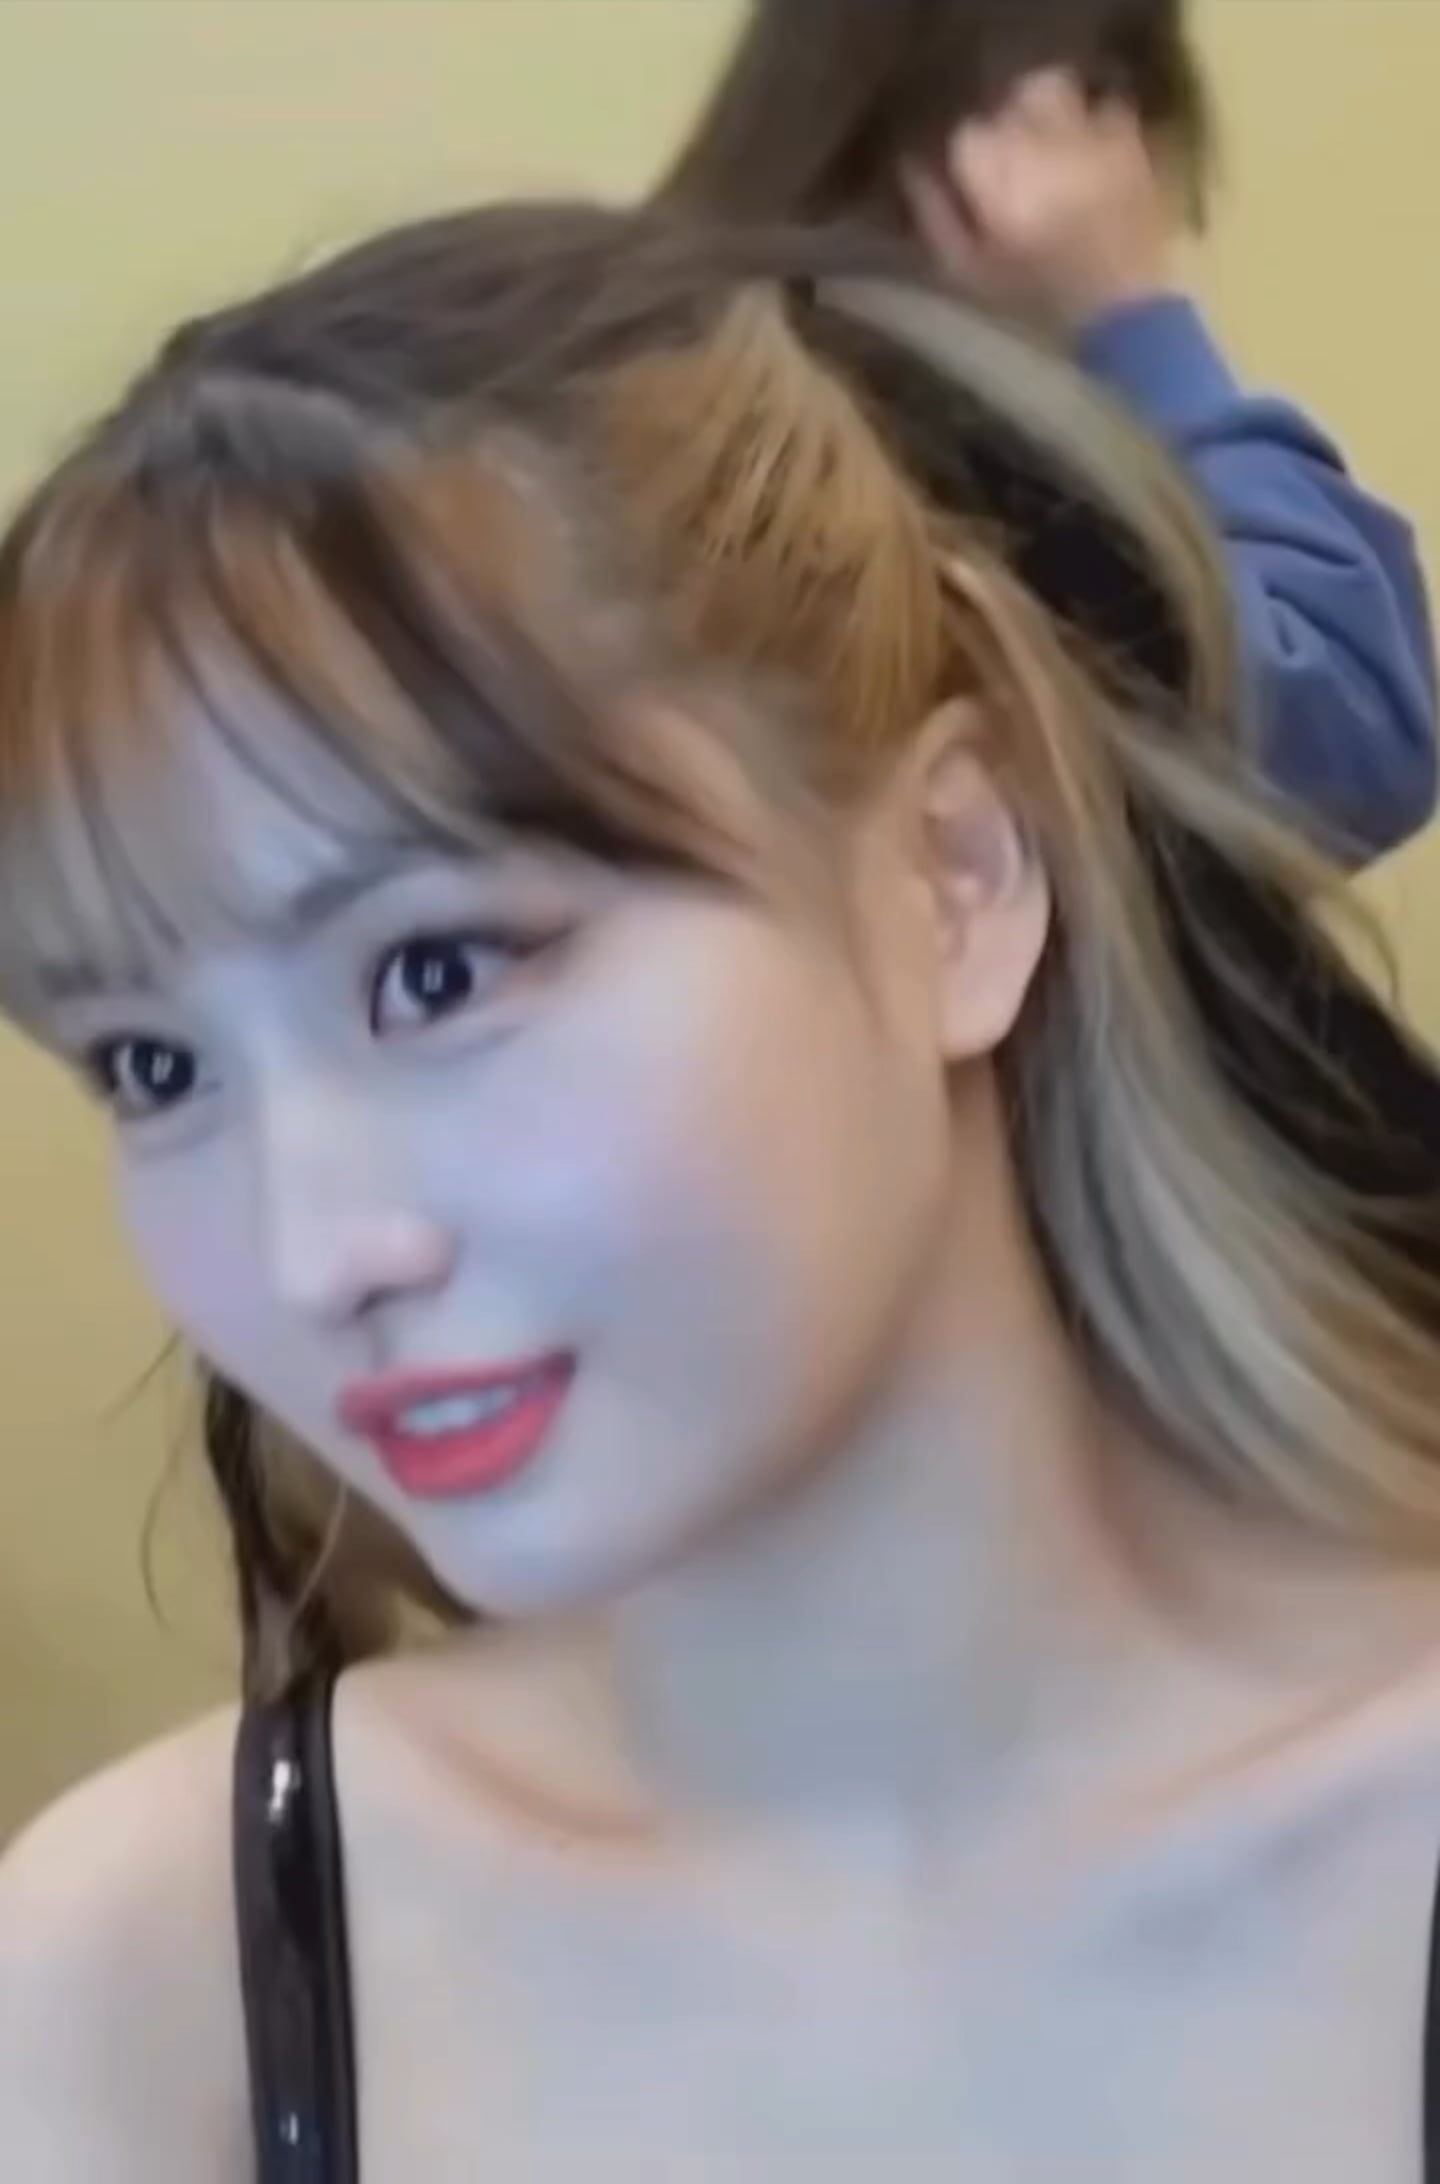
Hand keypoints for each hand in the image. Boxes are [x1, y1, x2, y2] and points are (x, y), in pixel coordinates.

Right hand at [902, 69, 1178, 336]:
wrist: (1120, 315)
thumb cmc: (1033, 302)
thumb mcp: (967, 273)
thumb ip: (936, 216)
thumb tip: (912, 169)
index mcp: (993, 167)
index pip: (965, 134)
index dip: (966, 158)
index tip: (970, 183)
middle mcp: (1037, 136)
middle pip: (1008, 100)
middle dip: (1005, 122)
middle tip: (1008, 155)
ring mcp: (1086, 133)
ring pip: (1053, 88)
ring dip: (1046, 109)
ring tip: (1046, 142)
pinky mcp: (1127, 141)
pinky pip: (1107, 109)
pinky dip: (1095, 122)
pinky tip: (1089, 149)